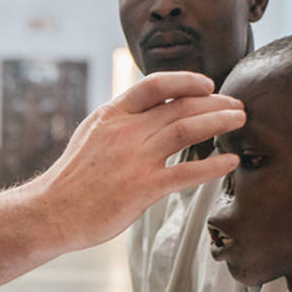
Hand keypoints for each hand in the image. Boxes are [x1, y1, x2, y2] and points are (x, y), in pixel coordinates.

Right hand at [23, 72, 242, 252]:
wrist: (52, 211)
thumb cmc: (74, 177)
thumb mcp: (92, 134)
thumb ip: (121, 120)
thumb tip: (149, 107)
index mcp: (112, 115)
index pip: (155, 84)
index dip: (186, 80)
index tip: (207, 84)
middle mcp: (125, 132)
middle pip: (179, 106)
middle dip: (214, 102)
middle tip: (236, 105)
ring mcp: (134, 159)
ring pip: (186, 130)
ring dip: (219, 122)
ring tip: (240, 121)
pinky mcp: (142, 188)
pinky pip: (185, 172)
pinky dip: (212, 166)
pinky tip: (230, 162)